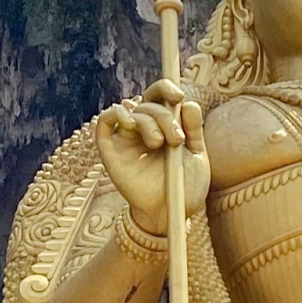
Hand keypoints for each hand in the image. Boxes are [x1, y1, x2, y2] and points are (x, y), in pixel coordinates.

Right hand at [95, 82, 209, 236]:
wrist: (171, 214)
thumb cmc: (184, 188)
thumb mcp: (196, 156)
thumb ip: (194, 129)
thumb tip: (188, 103)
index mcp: (164, 126)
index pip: (159, 96)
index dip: (166, 88)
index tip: (179, 97)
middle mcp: (143, 129)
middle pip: (148, 104)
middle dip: (165, 116)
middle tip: (176, 139)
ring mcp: (126, 139)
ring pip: (132, 111)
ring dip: (149, 122)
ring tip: (160, 144)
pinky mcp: (110, 150)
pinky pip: (105, 121)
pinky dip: (115, 114)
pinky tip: (130, 123)